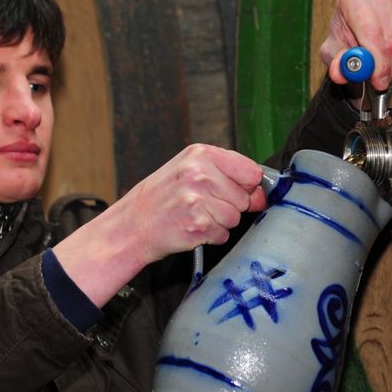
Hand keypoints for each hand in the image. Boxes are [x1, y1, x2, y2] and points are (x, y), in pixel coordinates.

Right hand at [120, 143, 266, 258]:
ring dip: (219, 223)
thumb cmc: (159, 198)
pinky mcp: (197, 225)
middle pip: (244, 197)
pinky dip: (210, 236)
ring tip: (195, 216)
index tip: (233, 191)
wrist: (131, 225)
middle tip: (202, 206)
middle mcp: (199, 174)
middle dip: (229, 206)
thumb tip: (260, 195)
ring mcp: (198, 200)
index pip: (250, 171)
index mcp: (200, 154)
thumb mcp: (188, 172)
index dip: (247, 186)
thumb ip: (226, 176)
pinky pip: (223, 234)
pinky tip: (190, 228)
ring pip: (234, 218)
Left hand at [319, 0, 391, 90]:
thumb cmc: (347, 33)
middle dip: (389, 68)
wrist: (362, 21)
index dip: (378, 62)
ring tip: (391, 73)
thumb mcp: (333, 49)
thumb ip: (335, 61)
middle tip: (383, 81)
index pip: (372, 31)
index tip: (378, 81)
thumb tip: (341, 72)